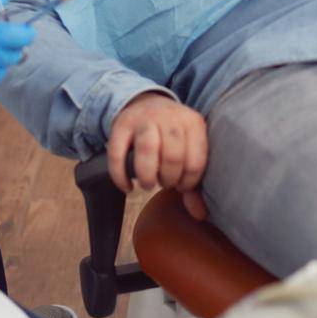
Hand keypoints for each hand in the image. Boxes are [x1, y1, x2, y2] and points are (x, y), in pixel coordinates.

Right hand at [107, 92, 207, 219]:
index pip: (195, 162)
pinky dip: (120, 176)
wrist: (144, 103)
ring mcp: (144, 119)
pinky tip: (127, 187)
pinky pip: (117, 154)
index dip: (188, 182)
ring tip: (147, 184)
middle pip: (172, 156)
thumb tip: (199, 214)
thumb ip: (194, 182)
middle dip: (168, 179)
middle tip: (164, 183)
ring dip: (147, 175)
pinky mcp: (121, 125)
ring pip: (147, 149)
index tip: (181, 185)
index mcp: (193, 123)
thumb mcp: (188, 149)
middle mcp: (170, 117)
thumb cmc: (172, 136)